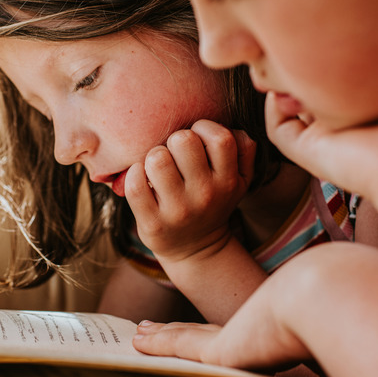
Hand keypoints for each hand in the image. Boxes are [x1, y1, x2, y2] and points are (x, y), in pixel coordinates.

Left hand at [125, 120, 255, 262]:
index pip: (221, 138)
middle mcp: (205, 195)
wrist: (196, 249)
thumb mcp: (240, 180)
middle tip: (174, 153)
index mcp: (227, 181)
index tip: (197, 138)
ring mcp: (178, 211)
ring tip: (158, 166)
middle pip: (183, 141)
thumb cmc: (214, 201)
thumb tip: (231, 127)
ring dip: (153, 156)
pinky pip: (135, 185)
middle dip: (174, 139)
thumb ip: (244, 149)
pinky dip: (133, 174)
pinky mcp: (152, 223)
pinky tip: (141, 176)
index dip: (205, 128)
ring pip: (157, 159)